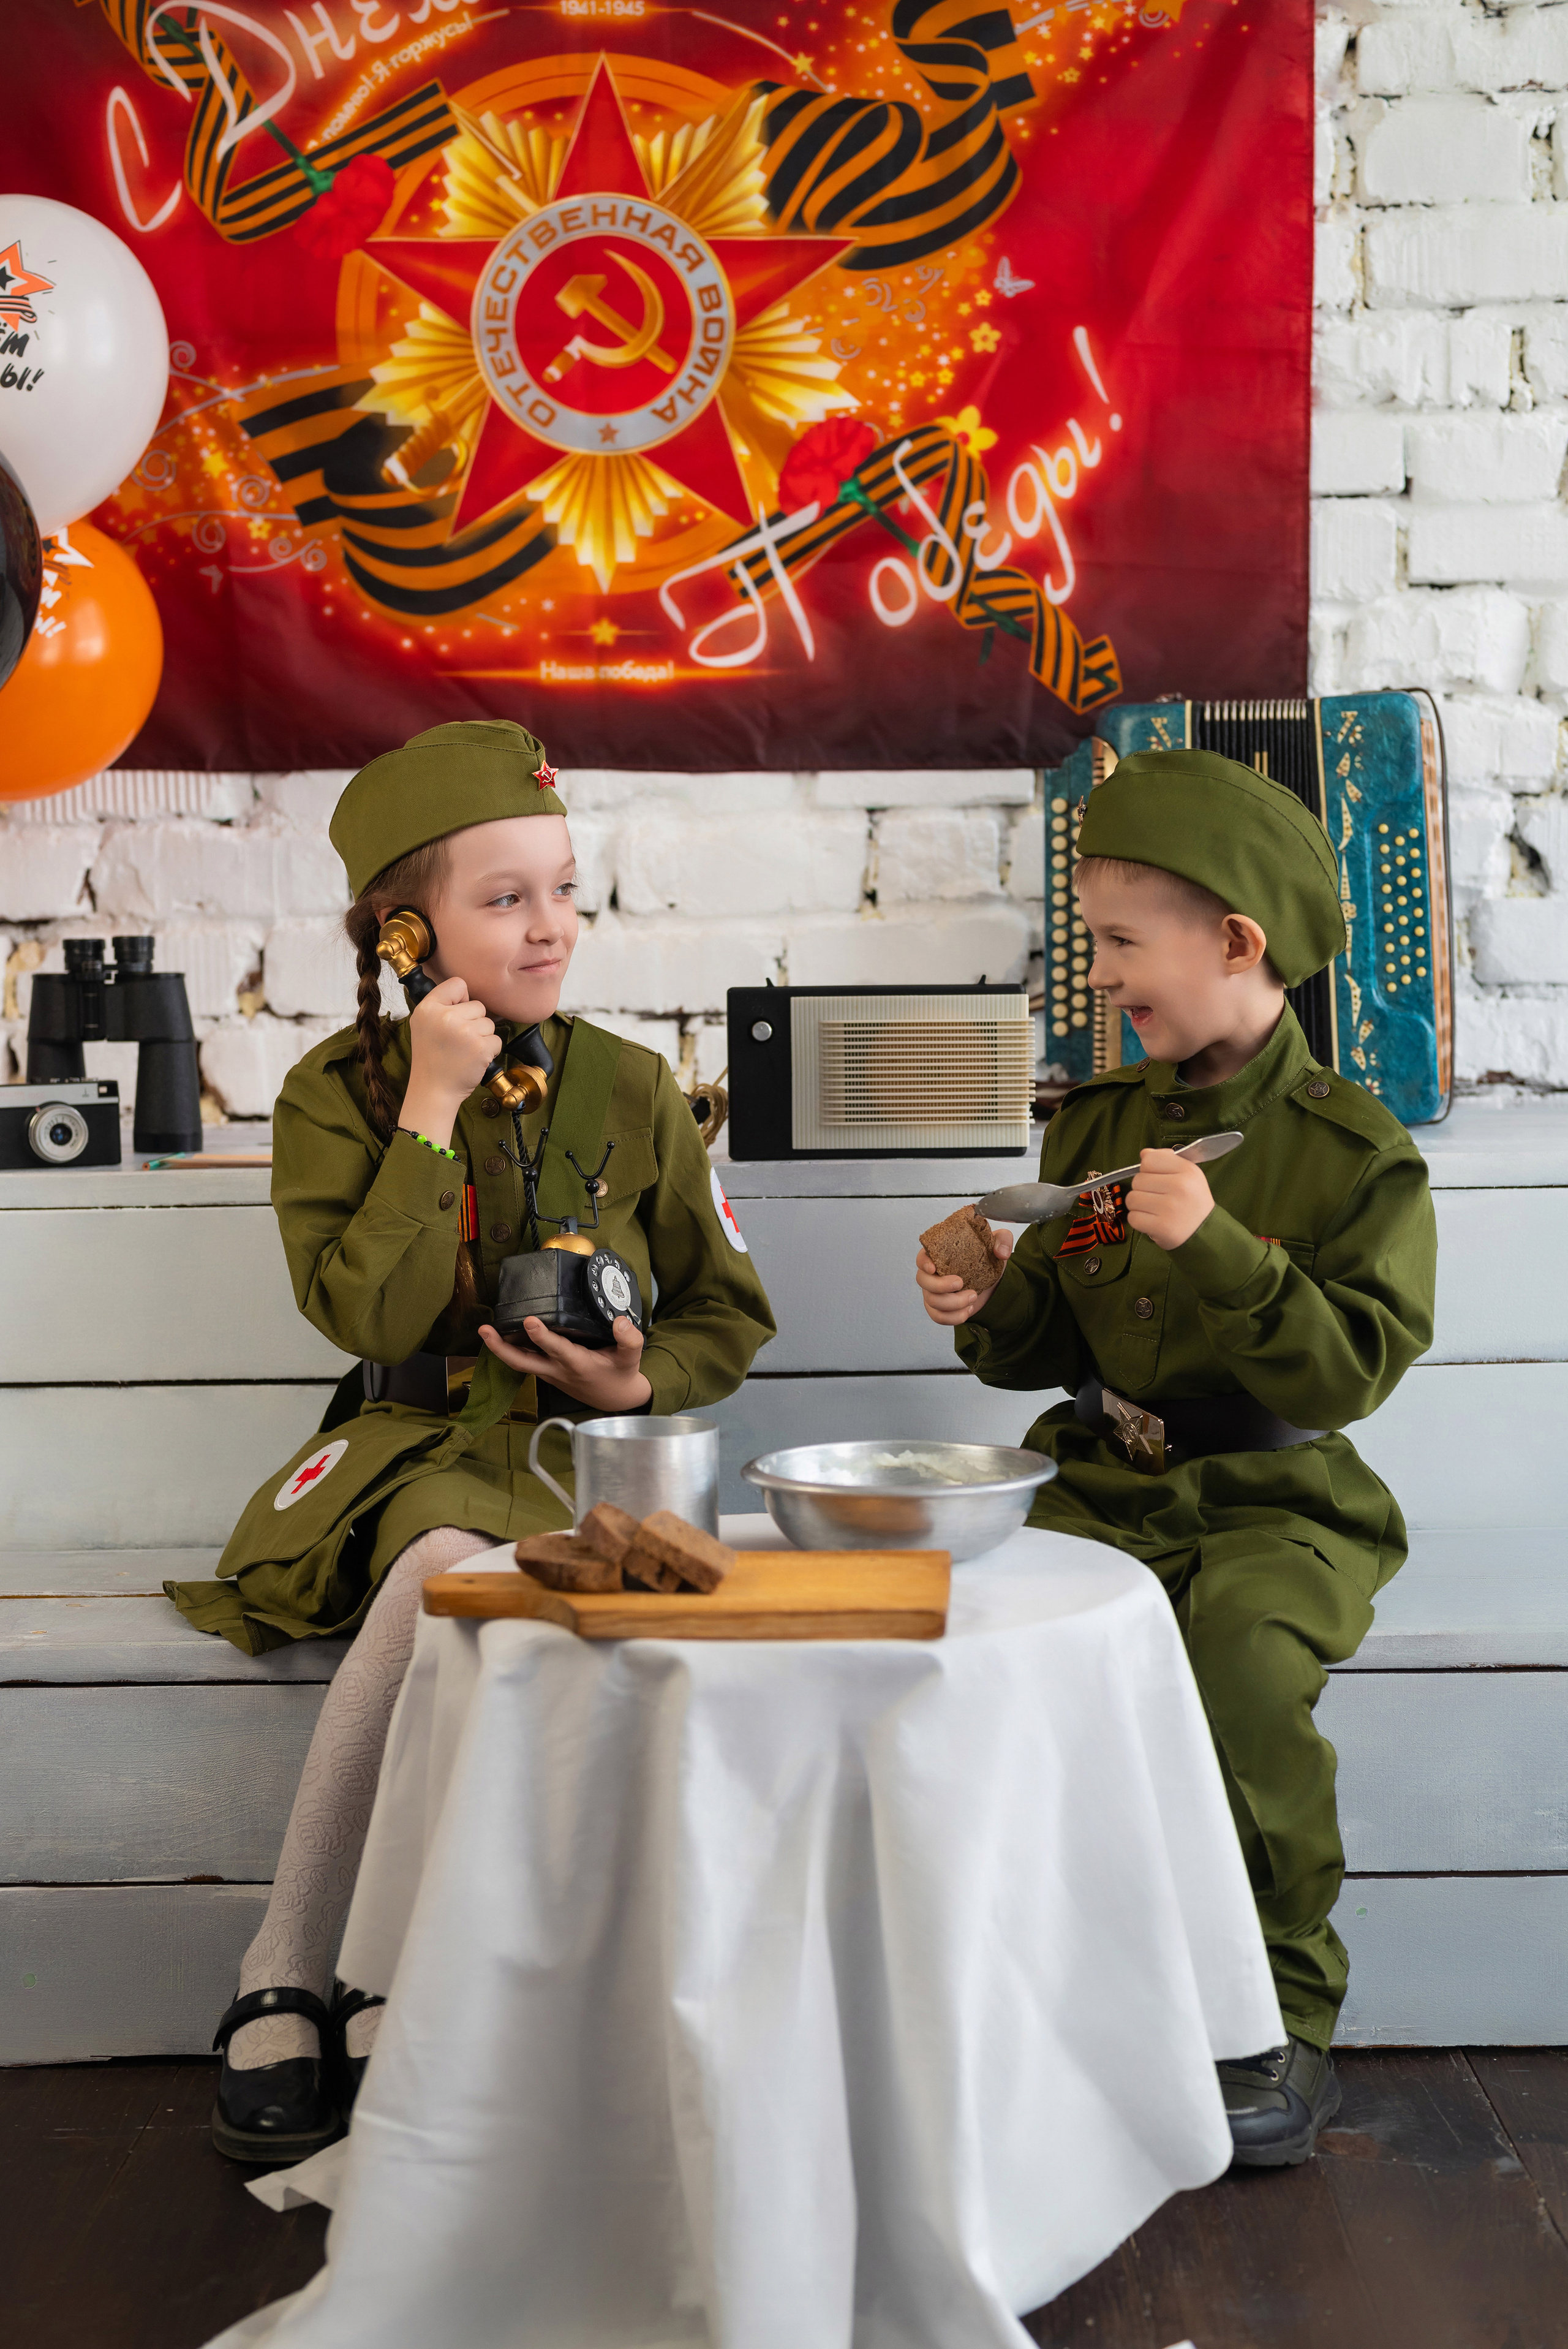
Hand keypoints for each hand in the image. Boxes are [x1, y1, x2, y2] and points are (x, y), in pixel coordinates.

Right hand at [402, 976, 498, 1144]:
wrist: (433, 1090)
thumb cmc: (432, 1058)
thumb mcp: (424, 1024)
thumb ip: (441, 1005)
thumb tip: (467, 995)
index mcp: (428, 1008)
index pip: (457, 984)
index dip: (461, 1000)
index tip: (455, 1016)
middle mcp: (445, 1016)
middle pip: (478, 1005)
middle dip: (474, 1022)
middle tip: (458, 1041)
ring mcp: (464, 1031)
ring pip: (489, 1023)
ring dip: (482, 1037)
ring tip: (465, 1051)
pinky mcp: (480, 1047)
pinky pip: (497, 1039)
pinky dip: (490, 1051)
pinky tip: (474, 1059)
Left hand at [478, 1314, 652, 1412]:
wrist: (616, 1400)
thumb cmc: (622, 1374)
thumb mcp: (631, 1358)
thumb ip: (630, 1339)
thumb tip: (619, 1321)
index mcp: (578, 1364)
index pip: (557, 1349)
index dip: (542, 1337)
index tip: (529, 1321)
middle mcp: (558, 1370)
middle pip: (522, 1362)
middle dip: (501, 1347)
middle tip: (484, 1330)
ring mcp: (550, 1374)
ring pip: (520, 1364)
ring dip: (500, 1349)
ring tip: (485, 1330)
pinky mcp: (548, 1373)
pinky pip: (526, 1362)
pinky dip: (511, 1351)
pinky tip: (502, 1335)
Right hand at [915, 1226, 1012, 1326]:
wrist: (992, 1282)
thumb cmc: (987, 1259)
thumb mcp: (998, 1244)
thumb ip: (1002, 1240)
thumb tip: (1001, 1253)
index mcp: (939, 1255)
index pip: (922, 1257)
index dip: (924, 1263)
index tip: (934, 1267)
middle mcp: (932, 1274)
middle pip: (923, 1281)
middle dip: (940, 1285)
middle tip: (961, 1283)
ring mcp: (933, 1292)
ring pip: (932, 1301)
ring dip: (953, 1303)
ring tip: (973, 1297)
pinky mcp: (940, 1308)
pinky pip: (938, 1317)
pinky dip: (953, 1317)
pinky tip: (968, 1310)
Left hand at [1125, 1148, 1213, 1250]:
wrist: (1204, 1233)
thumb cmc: (1192, 1202)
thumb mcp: (1188, 1175)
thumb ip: (1166, 1160)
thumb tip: (1144, 1153)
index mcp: (1187, 1171)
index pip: (1148, 1160)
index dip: (1148, 1170)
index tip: (1158, 1179)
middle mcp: (1180, 1187)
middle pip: (1138, 1179)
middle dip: (1143, 1189)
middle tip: (1159, 1198)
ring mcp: (1170, 1208)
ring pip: (1132, 1198)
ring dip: (1139, 1206)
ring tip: (1155, 1210)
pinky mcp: (1161, 1227)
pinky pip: (1133, 1218)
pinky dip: (1139, 1221)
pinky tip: (1153, 1221)